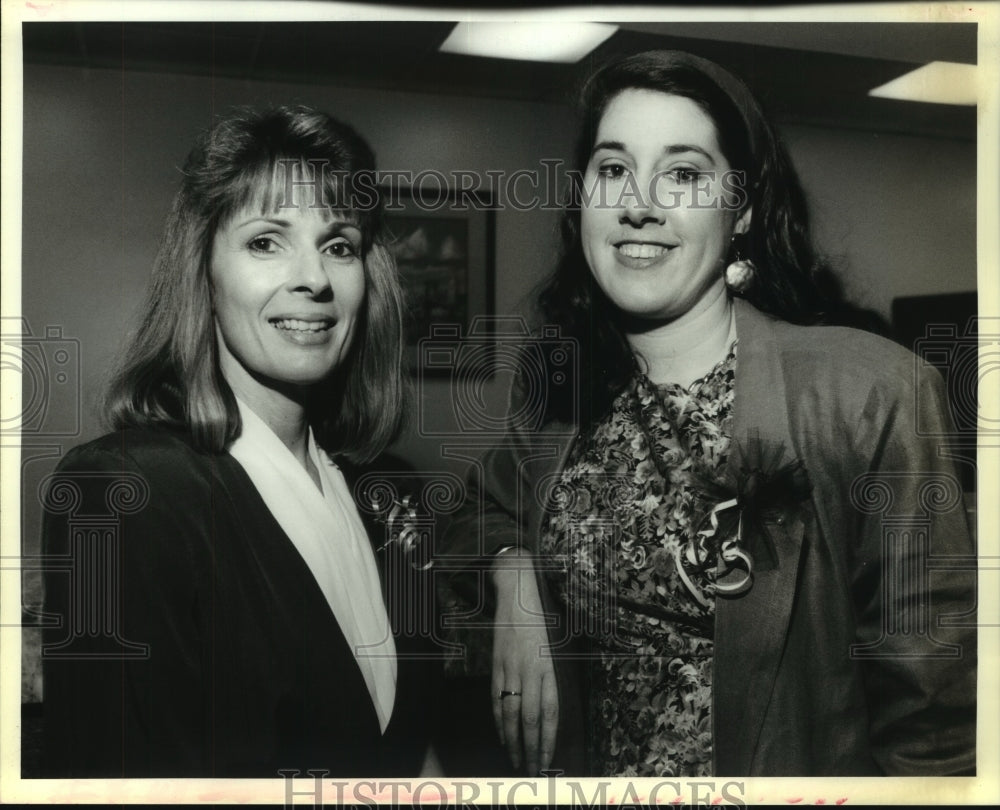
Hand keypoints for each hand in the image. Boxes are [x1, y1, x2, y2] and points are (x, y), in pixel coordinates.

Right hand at [491, 550, 558, 774]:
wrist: (517, 590)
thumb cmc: (541, 618)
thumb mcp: (554, 645)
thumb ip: (551, 676)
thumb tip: (549, 711)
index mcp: (548, 666)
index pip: (549, 712)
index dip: (547, 740)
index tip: (547, 761)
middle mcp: (529, 669)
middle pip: (530, 718)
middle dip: (531, 748)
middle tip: (532, 771)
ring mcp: (510, 667)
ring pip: (510, 712)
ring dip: (512, 740)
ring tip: (516, 761)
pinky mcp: (496, 662)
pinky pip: (496, 697)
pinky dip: (498, 720)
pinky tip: (502, 734)